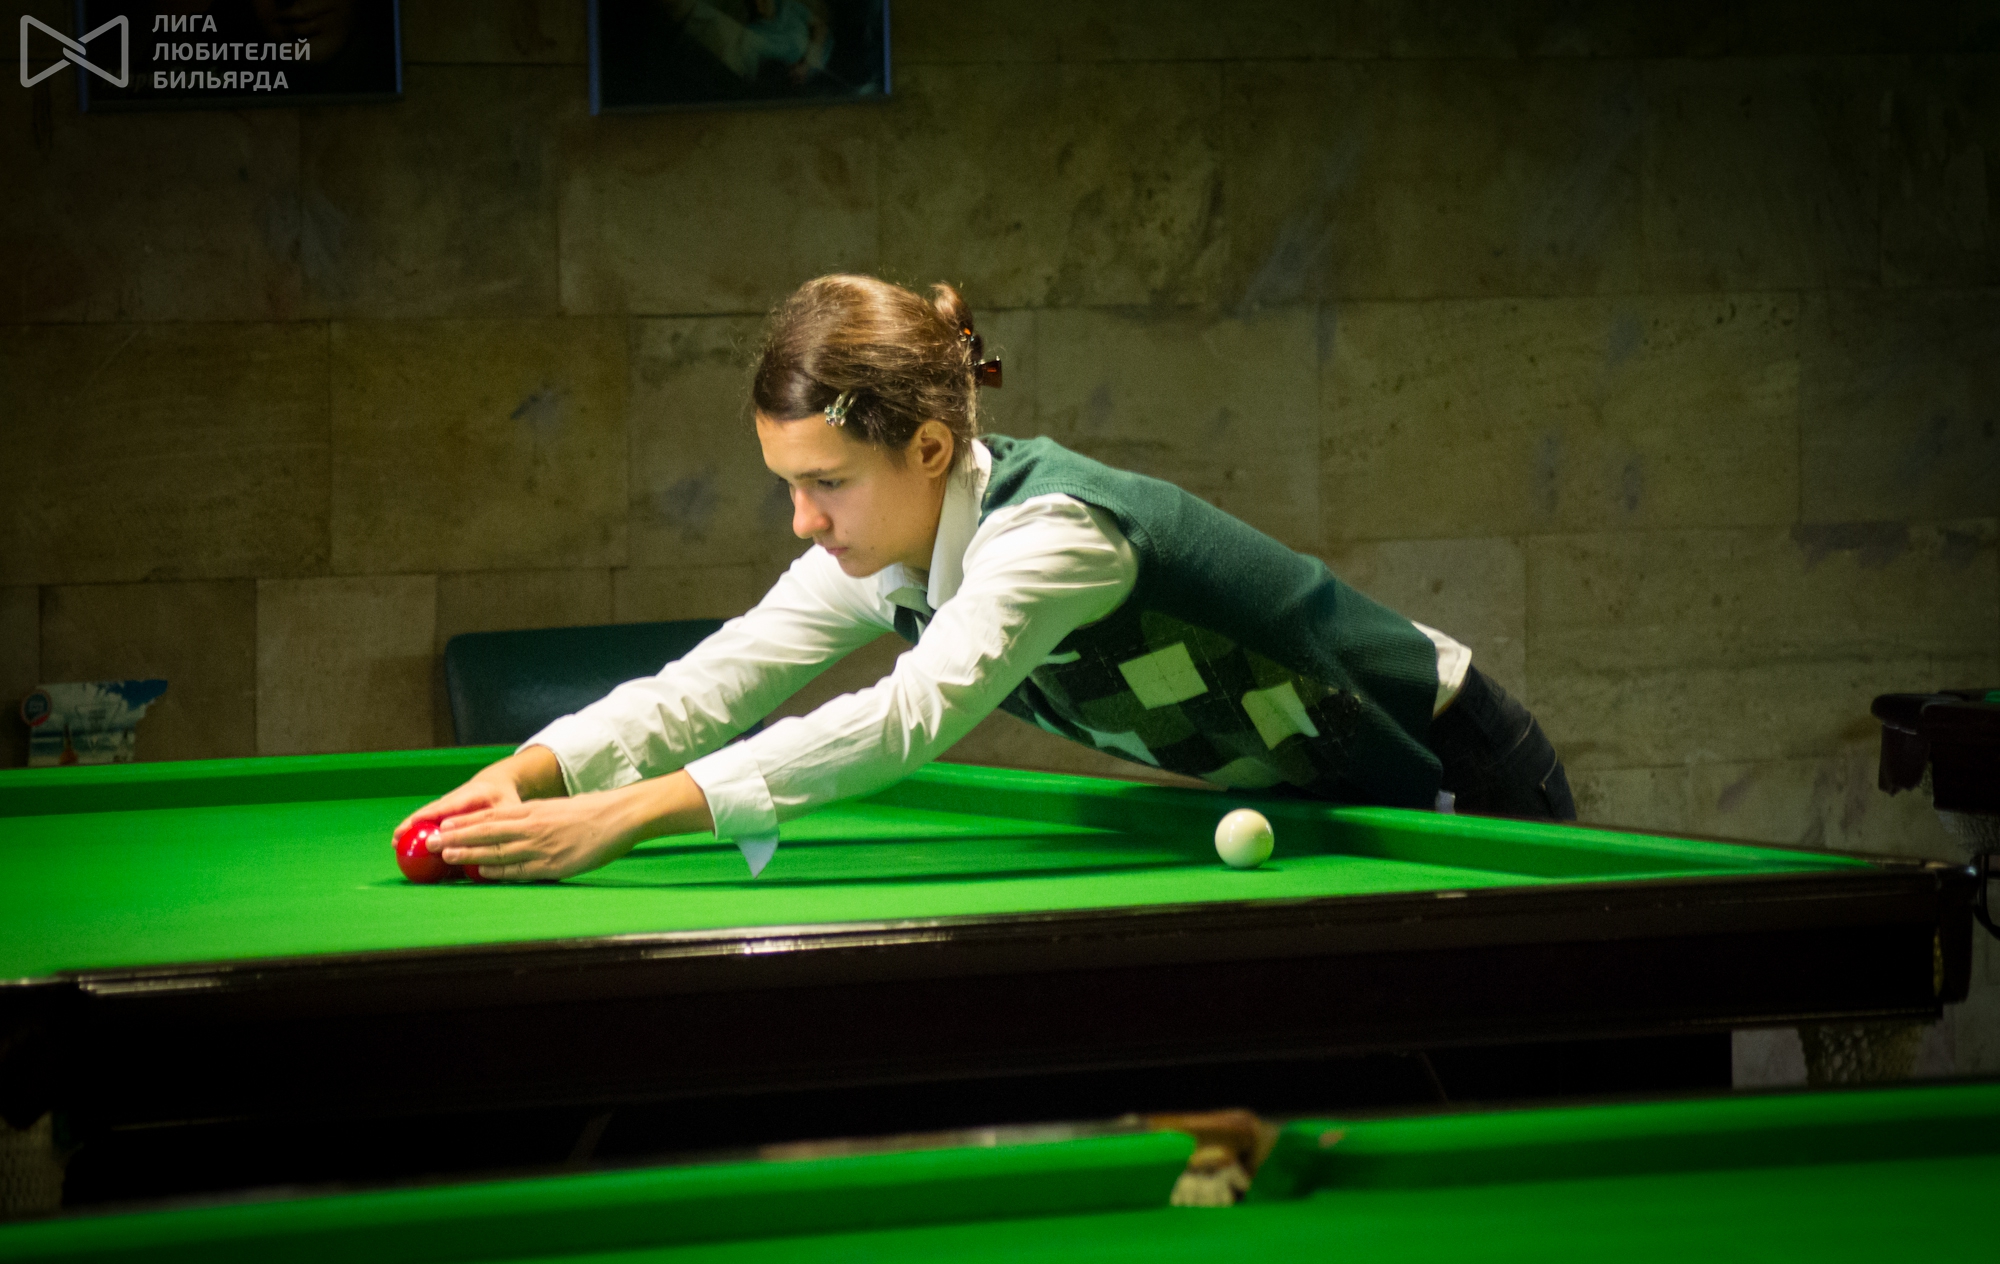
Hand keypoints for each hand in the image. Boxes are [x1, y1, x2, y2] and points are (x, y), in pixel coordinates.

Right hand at [395, 774, 521, 839]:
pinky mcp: (443, 810)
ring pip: (426, 815)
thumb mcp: (509, 808)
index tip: (418, 824)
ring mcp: (447, 803)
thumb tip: (494, 846)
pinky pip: (428, 820)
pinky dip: (416, 830)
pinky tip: (404, 843)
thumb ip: (501, 824)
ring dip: (410, 828)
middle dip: (413, 824)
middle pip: (431, 811)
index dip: (433, 815)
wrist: (496, 782)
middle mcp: (455, 797)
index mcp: (473, 794)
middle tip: (397, 838)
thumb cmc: (505, 798)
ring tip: (394, 842)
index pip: (450, 805)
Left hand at [433, 795, 641, 881]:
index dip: (463, 823)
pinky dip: (498, 872)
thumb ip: (533, 816)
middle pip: (487, 834)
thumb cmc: (590, 812)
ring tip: (447, 857)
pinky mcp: (553, 867)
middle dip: (456, 839)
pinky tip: (481, 873)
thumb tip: (511, 825)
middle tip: (431, 844)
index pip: (490, 817)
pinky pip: (519, 871)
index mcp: (533, 811)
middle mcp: (532, 828)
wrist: (618, 817)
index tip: (441, 826)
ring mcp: (541, 848)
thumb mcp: (556, 807)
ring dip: (470, 856)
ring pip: (498, 853)